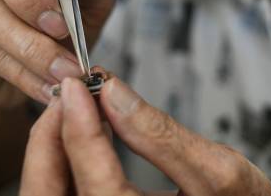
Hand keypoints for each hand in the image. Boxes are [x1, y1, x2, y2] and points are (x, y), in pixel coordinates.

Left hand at [20, 76, 270, 195]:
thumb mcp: (218, 172)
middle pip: (53, 194)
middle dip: (52, 140)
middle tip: (67, 98)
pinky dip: (72, 170)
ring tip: (75, 112)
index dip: (78, 124)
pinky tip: (84, 141)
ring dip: (57, 153)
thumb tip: (115, 94)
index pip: (92, 178)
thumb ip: (161, 134)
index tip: (76, 86)